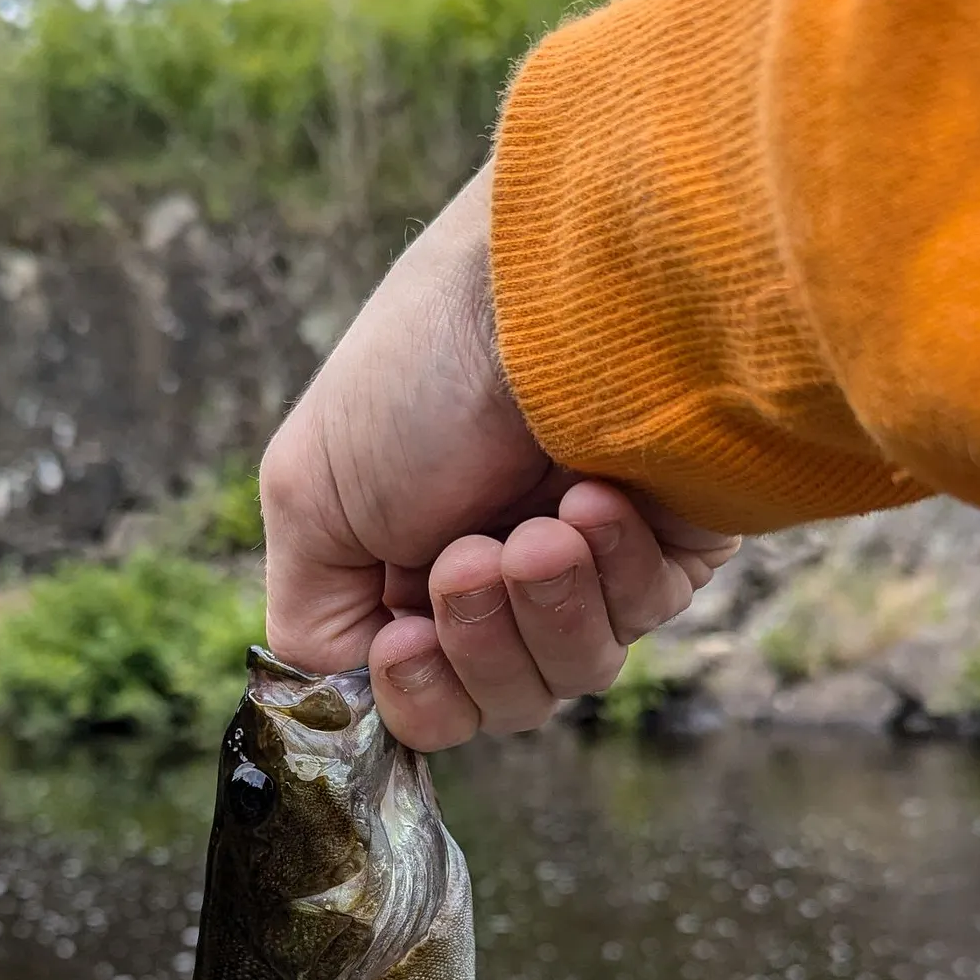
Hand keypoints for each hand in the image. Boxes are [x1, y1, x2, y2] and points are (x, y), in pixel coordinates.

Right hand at [260, 161, 739, 751]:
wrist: (547, 278)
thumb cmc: (418, 370)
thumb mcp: (308, 493)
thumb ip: (308, 619)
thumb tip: (346, 693)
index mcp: (407, 564)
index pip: (421, 696)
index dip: (416, 693)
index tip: (406, 637)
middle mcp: (498, 570)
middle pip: (499, 701)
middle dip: (482, 640)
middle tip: (474, 553)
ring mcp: (588, 559)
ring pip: (575, 674)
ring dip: (547, 605)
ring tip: (542, 523)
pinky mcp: (671, 540)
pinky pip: (648, 616)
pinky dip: (616, 566)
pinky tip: (598, 494)